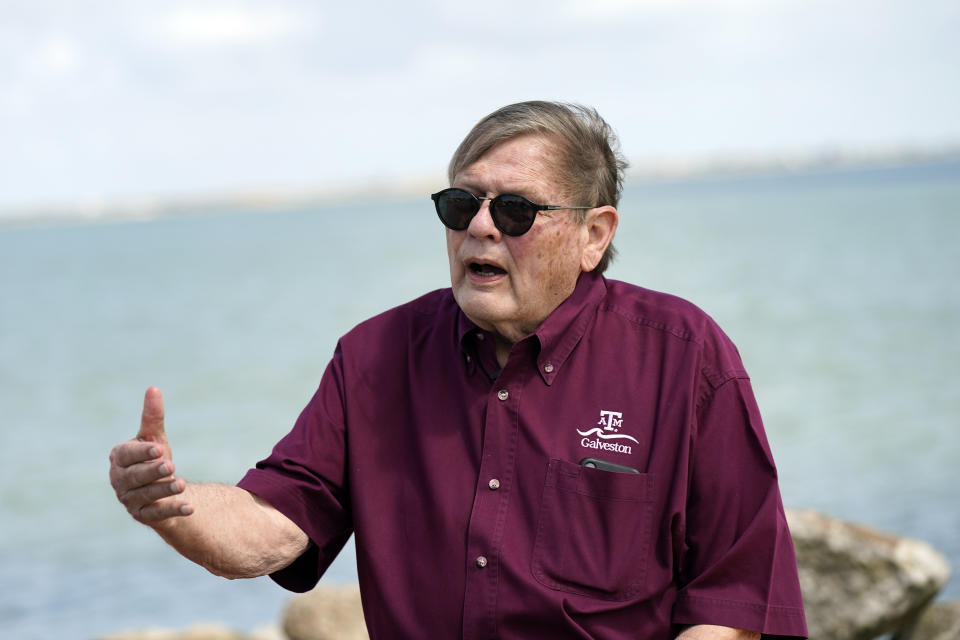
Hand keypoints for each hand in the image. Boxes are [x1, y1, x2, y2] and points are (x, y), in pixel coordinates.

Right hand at [109, 386, 193, 523]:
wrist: (159, 488)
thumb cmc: (152, 458)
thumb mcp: (154, 437)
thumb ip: (152, 417)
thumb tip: (153, 388)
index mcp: (119, 458)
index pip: (127, 455)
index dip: (142, 452)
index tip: (159, 448)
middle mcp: (120, 480)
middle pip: (136, 476)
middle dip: (152, 471)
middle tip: (170, 465)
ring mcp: (129, 500)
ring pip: (147, 496)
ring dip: (165, 491)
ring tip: (182, 484)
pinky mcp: (143, 515)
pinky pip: (158, 515)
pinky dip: (174, 510)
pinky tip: (190, 507)